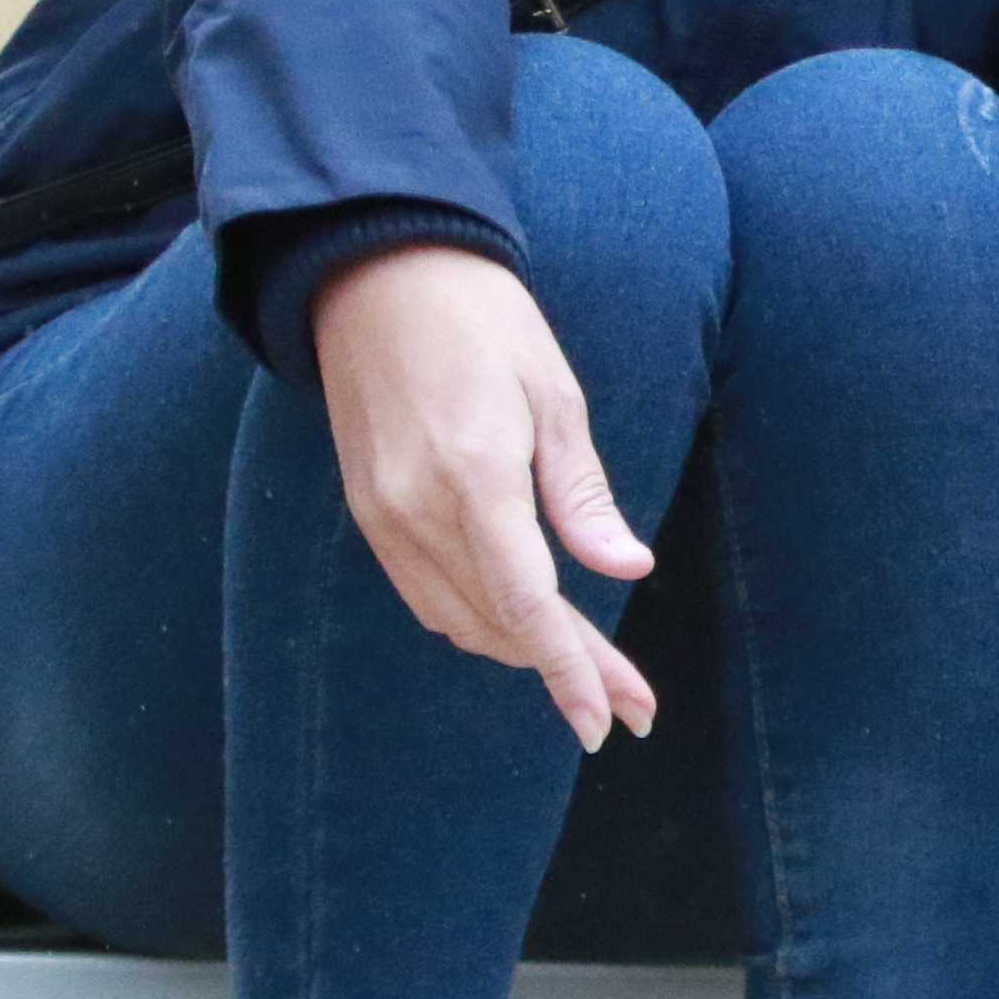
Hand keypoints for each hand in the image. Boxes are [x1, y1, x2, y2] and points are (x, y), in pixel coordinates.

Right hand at [309, 243, 657, 753]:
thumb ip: (583, 496)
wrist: (378, 276)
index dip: (572, 670)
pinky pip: (426, 593)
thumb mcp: (556, 397)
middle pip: (500, 624)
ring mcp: (383, 517)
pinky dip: (478, 620)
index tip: (608, 721)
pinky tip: (521, 626)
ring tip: (590, 673)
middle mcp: (418, 511)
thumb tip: (627, 569)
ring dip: (523, 652)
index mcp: (477, 478)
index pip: (529, 604)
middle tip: (630, 703)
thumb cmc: (485, 323)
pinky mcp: (368, 512)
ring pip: (459, 620)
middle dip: (567, 669)